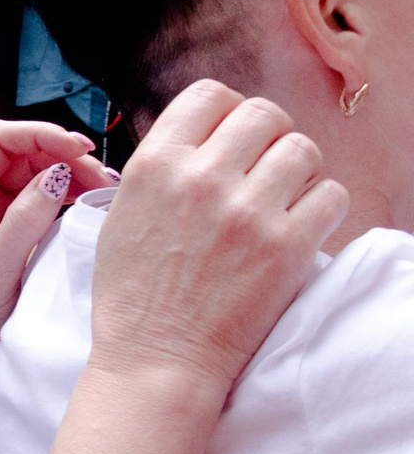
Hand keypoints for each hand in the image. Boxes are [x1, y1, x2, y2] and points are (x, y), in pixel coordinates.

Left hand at [0, 120, 104, 374]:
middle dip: (63, 153)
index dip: (39, 134)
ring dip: (70, 171)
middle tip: (100, 176)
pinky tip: (90, 199)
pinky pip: (41, 192)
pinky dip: (68, 190)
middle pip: (22, 150)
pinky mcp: (8, 220)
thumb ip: (25, 221)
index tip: (78, 148)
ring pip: (35, 168)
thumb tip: (56, 176)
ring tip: (101, 188)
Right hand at [85, 80, 346, 407]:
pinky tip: (298, 226)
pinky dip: (321, 206)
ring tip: (283, 199)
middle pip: (264, 114)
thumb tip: (205, 140)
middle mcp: (201, 178)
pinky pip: (331, 195)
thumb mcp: (121, 213)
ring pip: (303, 149)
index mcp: (154, 164)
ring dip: (298, 171)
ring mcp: (247, 212)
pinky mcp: (287, 247)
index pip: (209, 95)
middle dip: (269, 136)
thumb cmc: (134, 294)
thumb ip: (161, 168)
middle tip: (263, 167)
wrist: (156, 358)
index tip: (232, 136)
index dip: (228, 111)